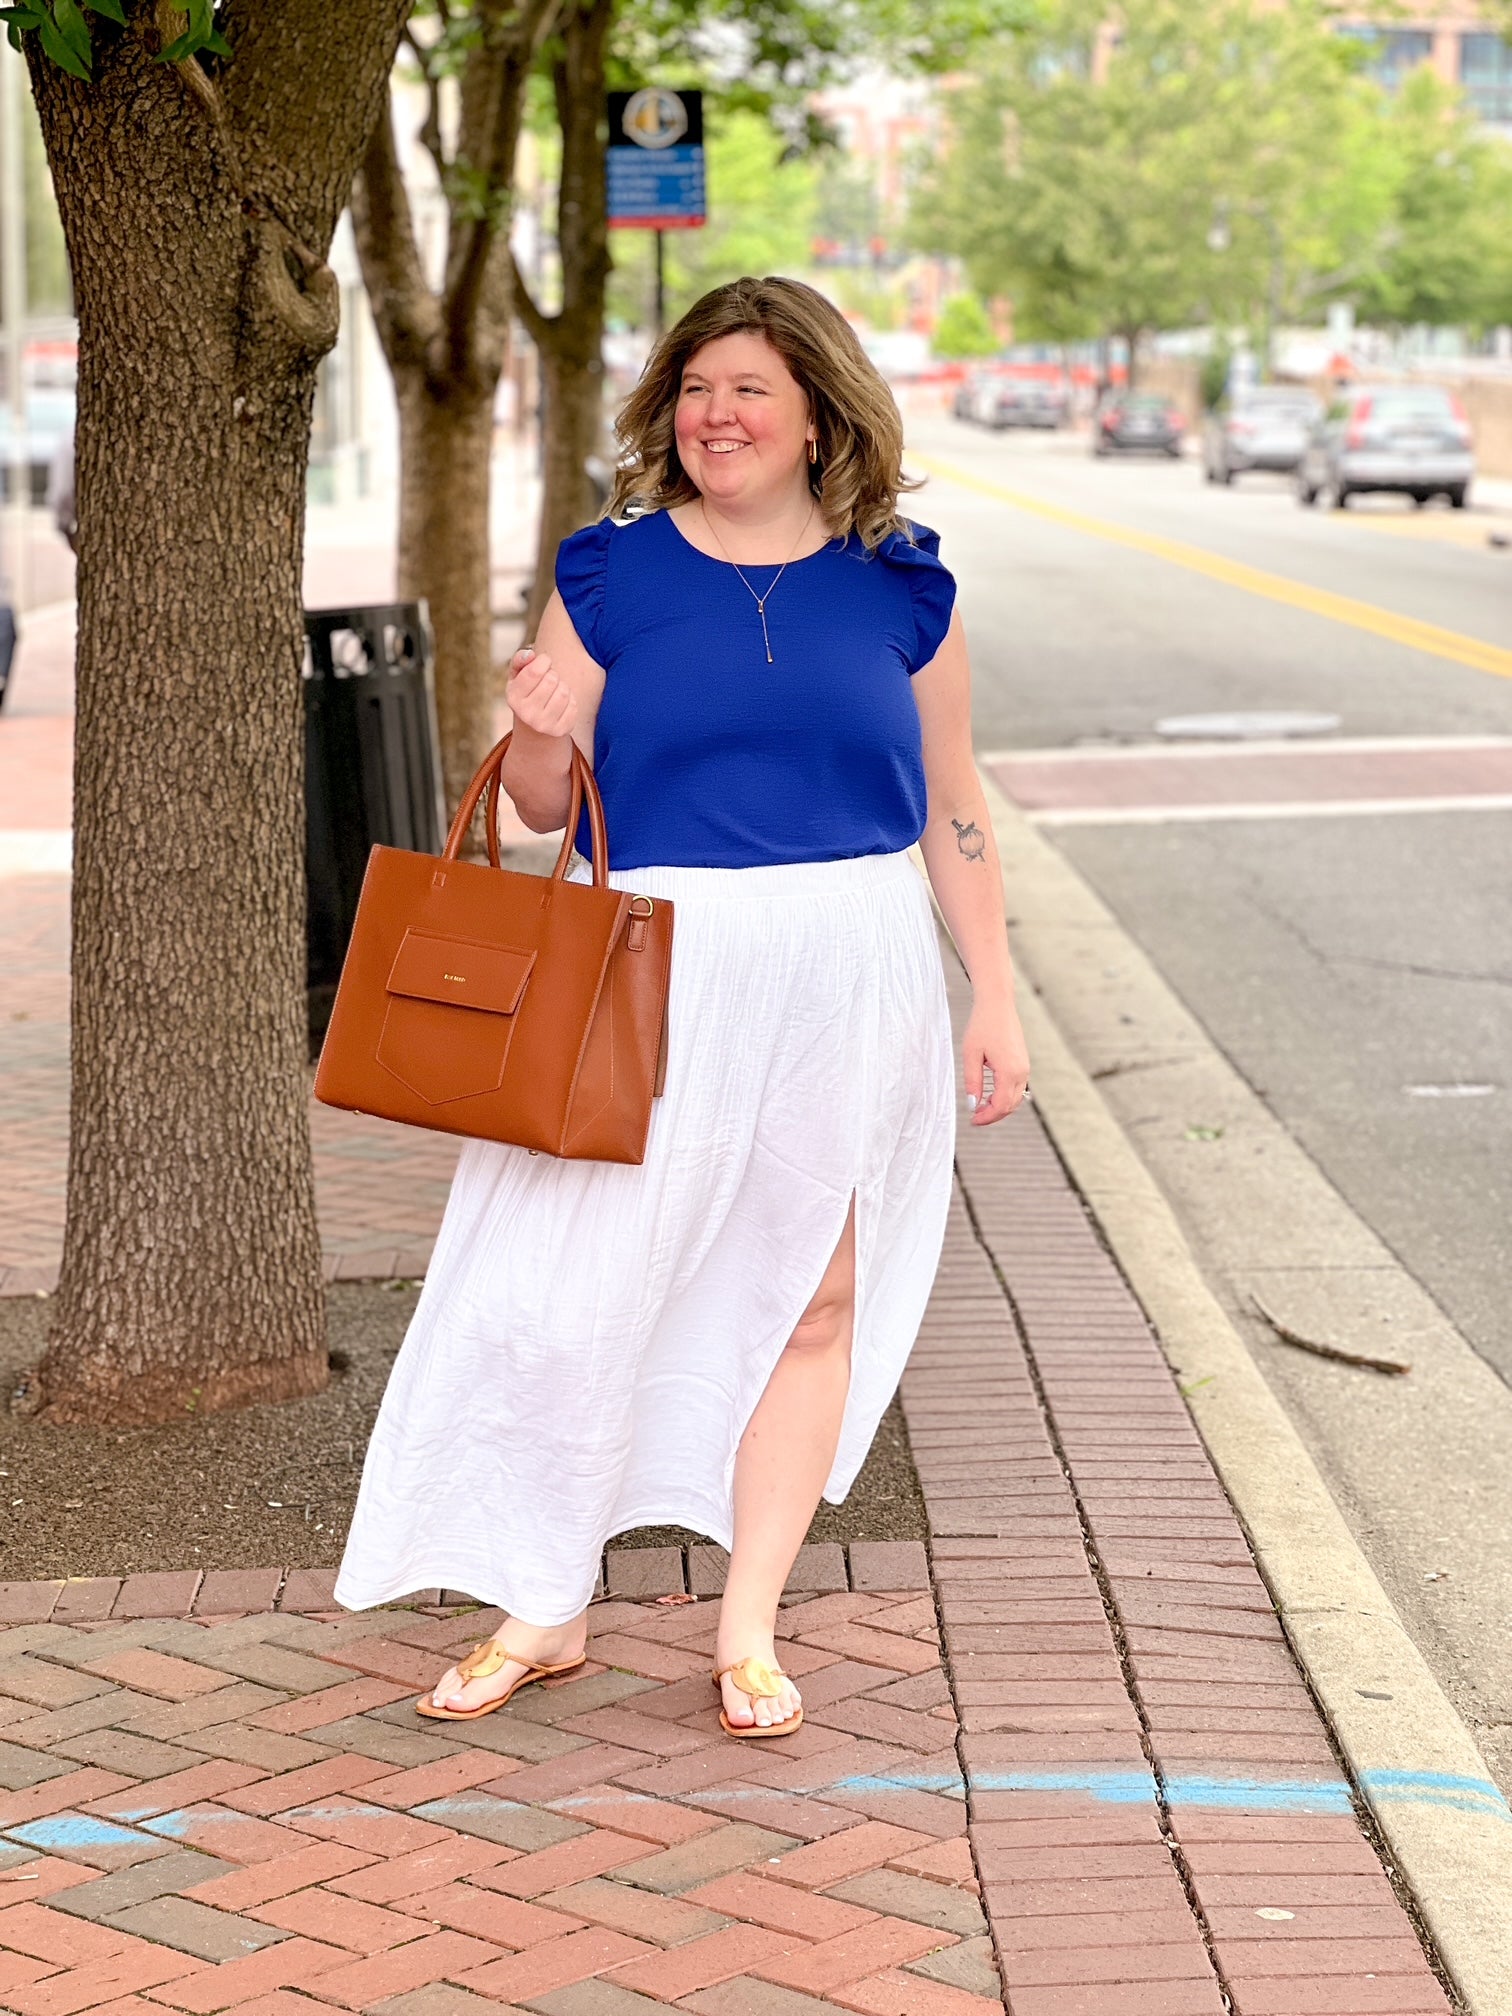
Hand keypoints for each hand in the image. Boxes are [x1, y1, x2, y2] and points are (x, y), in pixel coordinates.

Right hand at [505, 646, 576, 738]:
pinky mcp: (560, 730)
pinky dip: (570, 700)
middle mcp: (526, 713)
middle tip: (548, 680)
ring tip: (554, 691)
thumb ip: (521, 660)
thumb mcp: (517, 675)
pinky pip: (573, 706)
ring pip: (564, 692)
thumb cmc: (527, 691)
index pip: (535, 671)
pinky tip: (561, 704)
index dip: (544, 661)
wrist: (534, 725)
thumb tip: (531, 655)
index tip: (544, 662)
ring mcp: (543, 724)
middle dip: (553, 674)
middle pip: (551, 680)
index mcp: (513, 697)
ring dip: (563, 686)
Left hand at [962, 997, 1028, 1125]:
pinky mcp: (1023, 1062)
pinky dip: (1004, 1096)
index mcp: (1010, 1071)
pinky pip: (1016, 1087)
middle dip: (993, 1115)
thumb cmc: (982, 1025)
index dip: (987, 1117)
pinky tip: (988, 1094)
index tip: (972, 1120)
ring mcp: (1025, 1067)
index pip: (1001, 1106)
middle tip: (974, 1117)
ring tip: (979, 1107)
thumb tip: (972, 1105)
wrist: (997, 1003)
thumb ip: (972, 1082)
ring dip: (999, 1106)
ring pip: (1015, 1098)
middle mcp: (1022, 1072)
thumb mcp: (971, 1055)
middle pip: (1010, 1105)